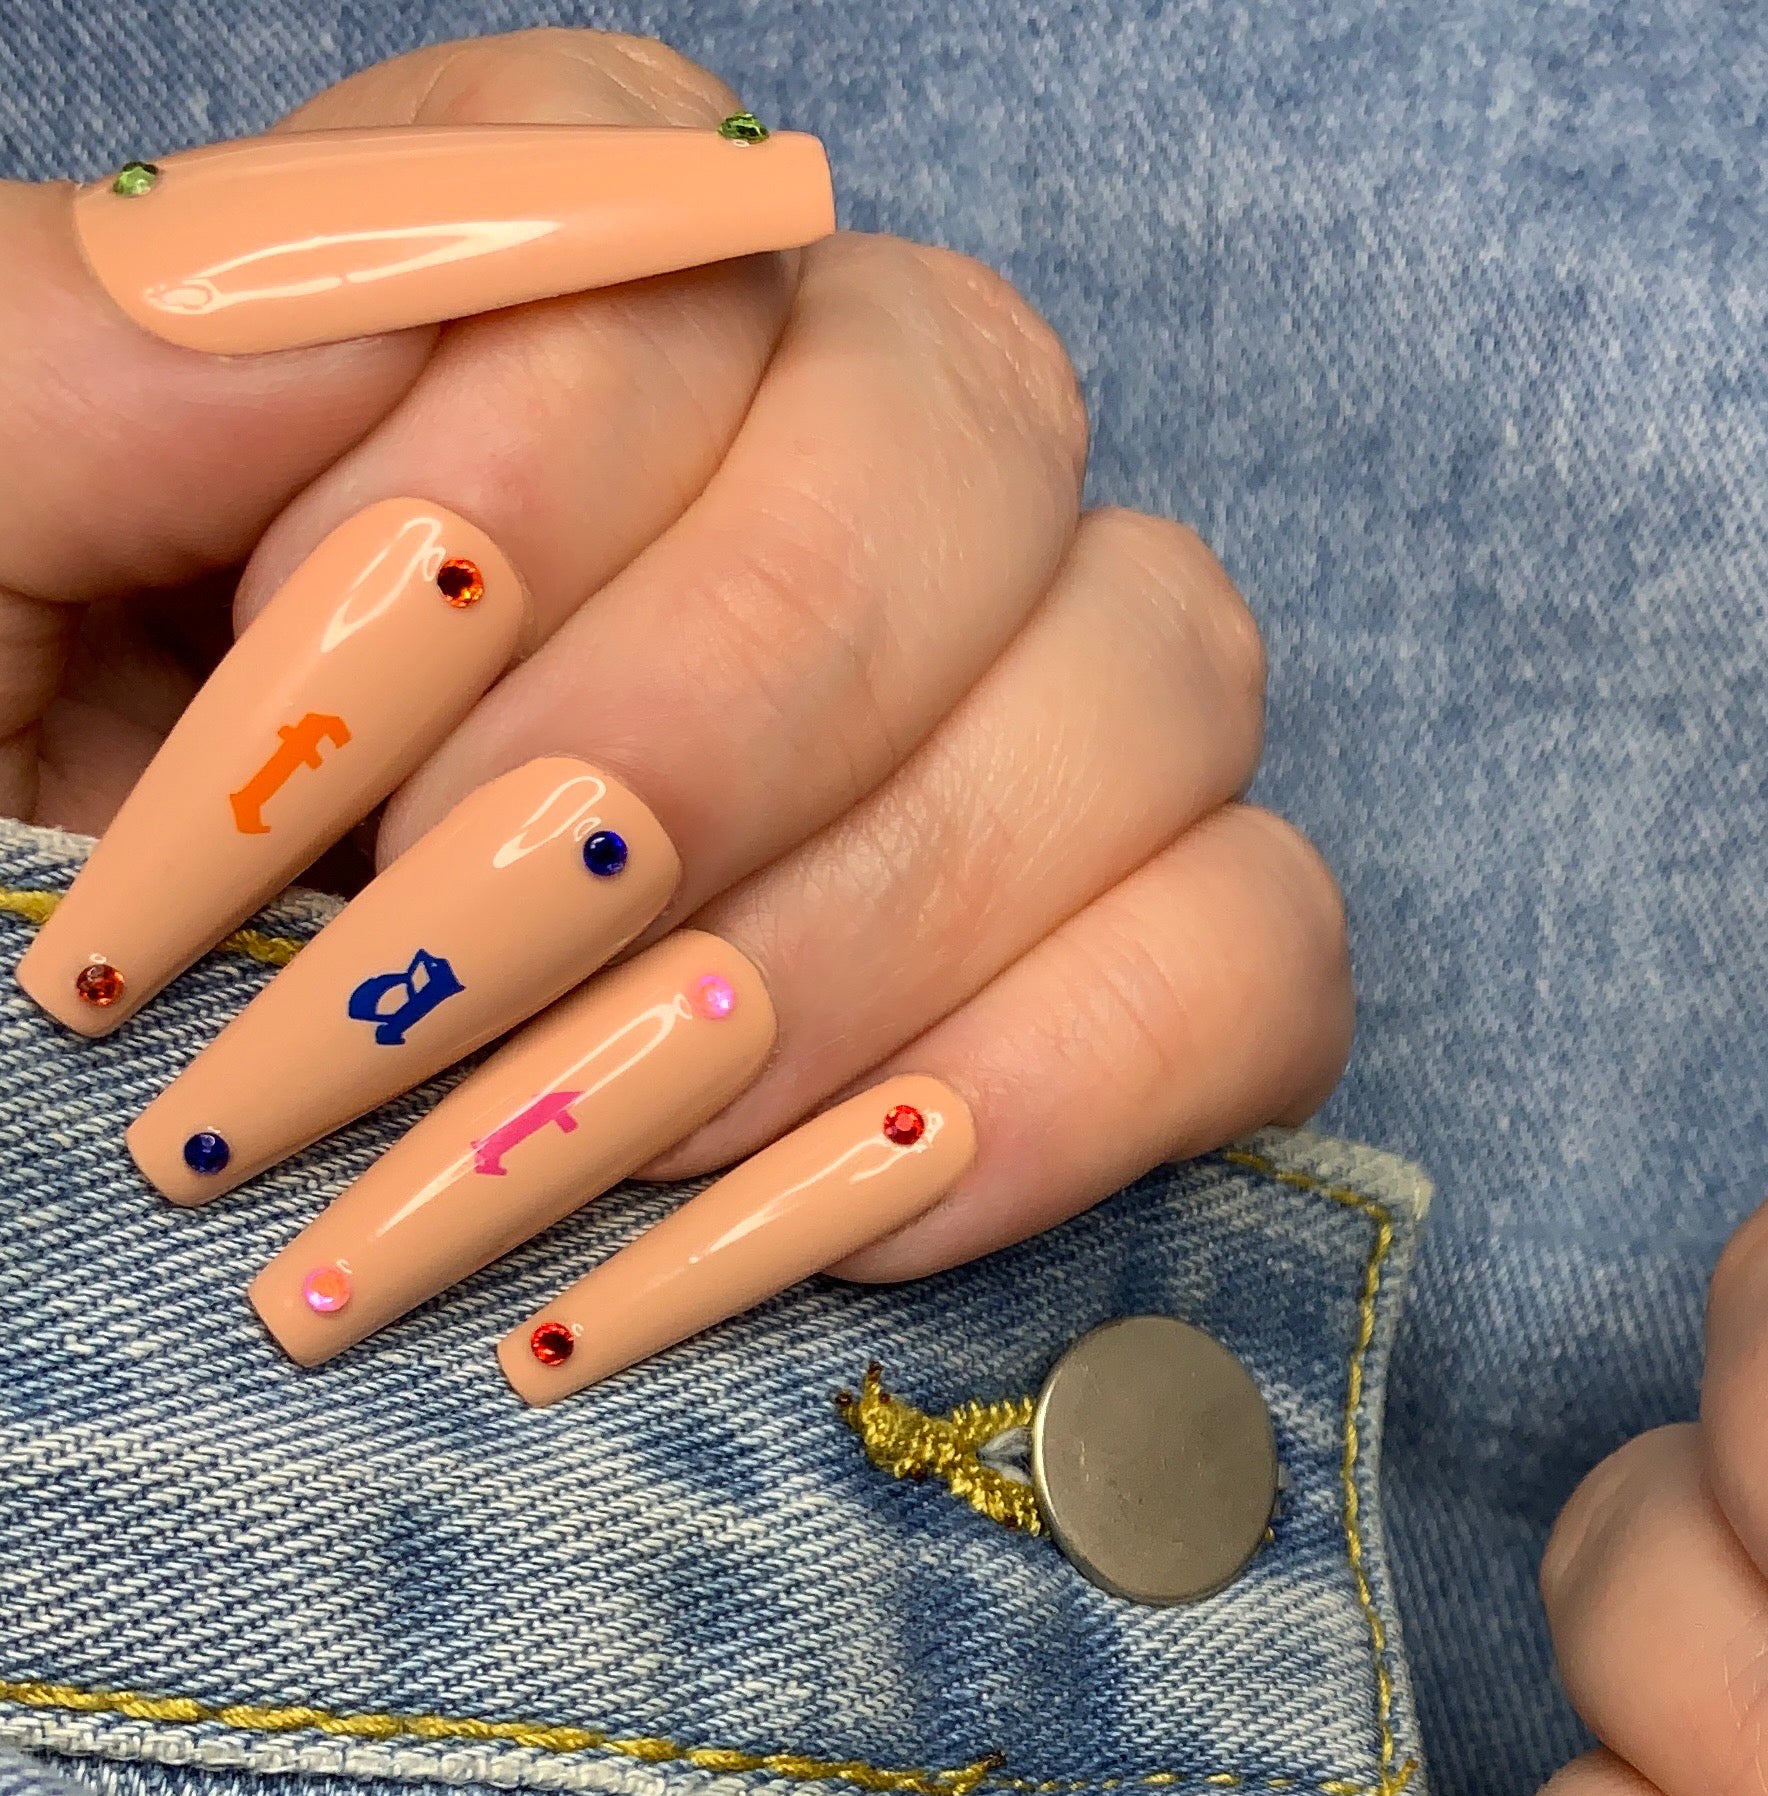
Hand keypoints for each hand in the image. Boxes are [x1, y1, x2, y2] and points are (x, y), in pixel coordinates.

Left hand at [6, 29, 1345, 1382]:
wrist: (156, 1193)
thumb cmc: (48, 912)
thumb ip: (79, 365)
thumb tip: (336, 286)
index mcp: (536, 328)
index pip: (669, 216)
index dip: (510, 470)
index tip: (265, 744)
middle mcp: (828, 486)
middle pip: (967, 429)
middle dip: (699, 730)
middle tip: (418, 984)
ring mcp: (1015, 731)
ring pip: (1161, 681)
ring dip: (865, 934)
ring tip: (584, 1151)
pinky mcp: (1132, 973)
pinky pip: (1261, 957)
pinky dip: (1081, 1084)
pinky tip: (845, 1220)